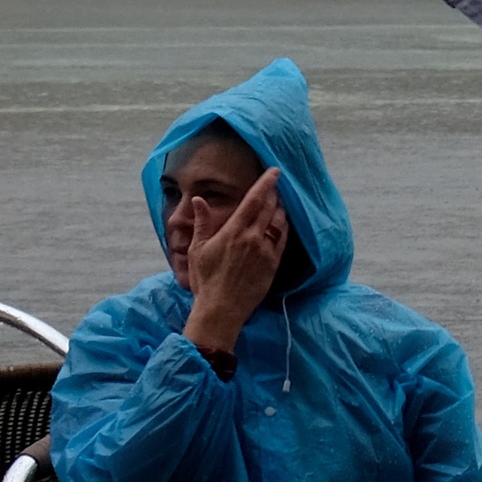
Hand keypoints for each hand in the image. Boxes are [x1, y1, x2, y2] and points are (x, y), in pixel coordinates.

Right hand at [179, 168, 293, 352]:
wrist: (221, 309)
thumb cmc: (205, 280)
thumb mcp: (197, 249)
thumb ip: (201, 222)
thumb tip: (198, 200)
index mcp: (233, 231)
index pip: (254, 200)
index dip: (266, 183)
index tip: (275, 171)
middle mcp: (253, 238)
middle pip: (269, 208)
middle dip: (274, 194)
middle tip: (277, 185)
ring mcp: (265, 251)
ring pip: (279, 223)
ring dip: (280, 209)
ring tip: (280, 202)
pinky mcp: (273, 265)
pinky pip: (282, 240)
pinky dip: (283, 228)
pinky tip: (282, 224)